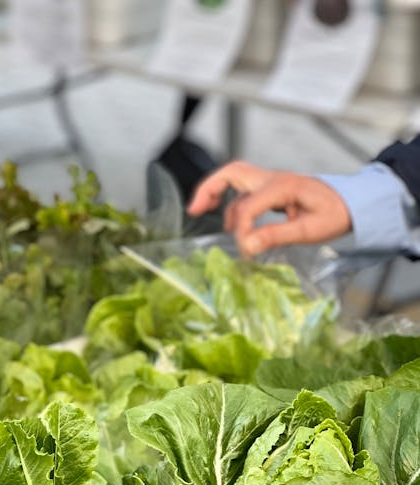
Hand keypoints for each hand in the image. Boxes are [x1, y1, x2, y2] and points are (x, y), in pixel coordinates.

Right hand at [187, 161, 351, 257]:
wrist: (353, 204)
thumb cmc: (336, 215)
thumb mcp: (309, 230)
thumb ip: (275, 236)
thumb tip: (246, 246)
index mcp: (282, 186)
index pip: (248, 205)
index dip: (241, 229)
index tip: (244, 250)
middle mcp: (272, 179)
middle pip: (231, 172)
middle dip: (209, 189)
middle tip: (194, 210)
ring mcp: (271, 182)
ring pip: (234, 178)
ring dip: (216, 193)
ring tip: (202, 213)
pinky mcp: (271, 190)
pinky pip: (243, 190)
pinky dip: (229, 201)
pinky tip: (229, 221)